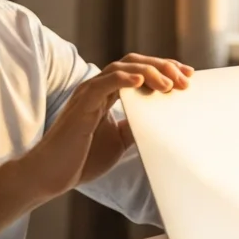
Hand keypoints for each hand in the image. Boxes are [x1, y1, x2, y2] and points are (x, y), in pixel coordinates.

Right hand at [18, 54, 193, 199]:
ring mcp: (88, 94)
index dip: (163, 69)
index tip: (187, 77)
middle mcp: (97, 88)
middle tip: (186, 78)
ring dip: (150, 72)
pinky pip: (103, 84)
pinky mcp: (81, 105)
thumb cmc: (80, 159)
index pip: (138, 70)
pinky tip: (141, 81)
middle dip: (163, 66)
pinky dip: (123, 79)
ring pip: (122, 68)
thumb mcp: (118, 141)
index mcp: (106, 94)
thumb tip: (158, 120)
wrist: (51, 175)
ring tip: (170, 83)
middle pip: (134, 63)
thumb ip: (134, 126)